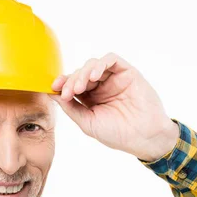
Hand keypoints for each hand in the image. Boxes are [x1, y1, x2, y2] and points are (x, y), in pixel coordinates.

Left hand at [51, 52, 179, 161]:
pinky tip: (95, 77)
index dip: (62, 83)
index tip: (54, 88)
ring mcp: (114, 79)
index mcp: (90, 98)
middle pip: (80, 73)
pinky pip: (111, 60)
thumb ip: (71, 108)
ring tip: (81, 87)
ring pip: (93, 64)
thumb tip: (52, 94)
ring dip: (83, 73)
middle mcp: (101, 87)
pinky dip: (100, 65)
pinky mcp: (127, 73)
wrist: (144, 137)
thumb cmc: (117, 133)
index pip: (72, 84)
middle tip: (69, 92)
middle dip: (71, 80)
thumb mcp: (87, 122)